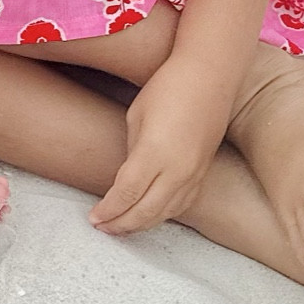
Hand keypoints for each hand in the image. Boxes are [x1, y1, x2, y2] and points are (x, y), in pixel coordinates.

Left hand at [90, 58, 231, 233]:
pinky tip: (151, 216)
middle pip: (146, 211)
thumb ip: (132, 152)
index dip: (108, 210)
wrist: (210, 75)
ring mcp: (195, 173)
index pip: (126, 194)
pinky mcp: (205, 171)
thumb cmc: (168, 87)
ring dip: (142, 224)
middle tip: (102, 228)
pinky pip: (183, 203)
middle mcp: (177, 170)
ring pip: (166, 213)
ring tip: (121, 227)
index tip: (93, 218)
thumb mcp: (137, 116)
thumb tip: (126, 177)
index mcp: (154, 154)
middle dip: (121, 224)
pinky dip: (164, 214)